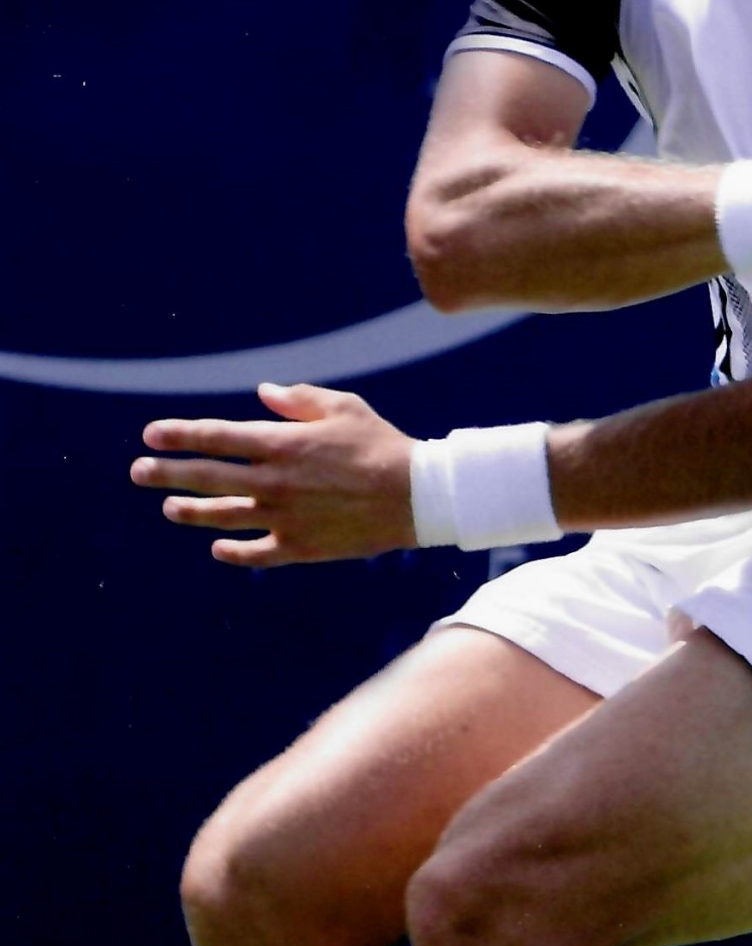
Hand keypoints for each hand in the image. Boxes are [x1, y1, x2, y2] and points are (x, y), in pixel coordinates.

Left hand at [131, 382, 416, 567]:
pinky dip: (232, 551)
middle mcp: (273, 482)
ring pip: (222, 516)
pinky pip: (255, 553)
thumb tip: (261, 393)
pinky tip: (219, 547)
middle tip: (139, 471)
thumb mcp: (343, 408)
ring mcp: (283, 517)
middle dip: (166, 473)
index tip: (151, 434)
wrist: (417, 496)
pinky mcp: (299, 547)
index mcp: (281, 444)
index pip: (215, 437)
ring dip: (190, 511)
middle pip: (206, 477)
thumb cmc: (381, 445)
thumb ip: (297, 400)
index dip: (179, 435)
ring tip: (170, 508)